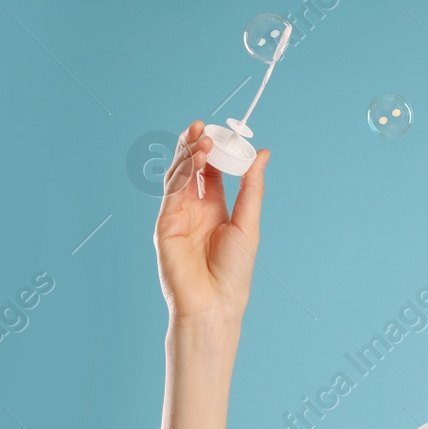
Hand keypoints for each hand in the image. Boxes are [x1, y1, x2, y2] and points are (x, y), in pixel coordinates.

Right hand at [153, 121, 268, 325]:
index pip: (212, 172)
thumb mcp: (248, 223)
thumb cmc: (234, 271)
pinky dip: (182, 171)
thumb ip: (251, 187)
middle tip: (203, 125)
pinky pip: (172, 190)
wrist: (214, 303)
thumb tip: (263, 154)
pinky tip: (196, 156)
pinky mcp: (164, 223)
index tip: (225, 133)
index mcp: (215, 210)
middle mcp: (194, 210)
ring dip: (188, 154)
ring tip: (202, 136)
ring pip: (178, 175)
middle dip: (195, 145)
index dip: (217, 151)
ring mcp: (177, 215)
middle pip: (191, 169)